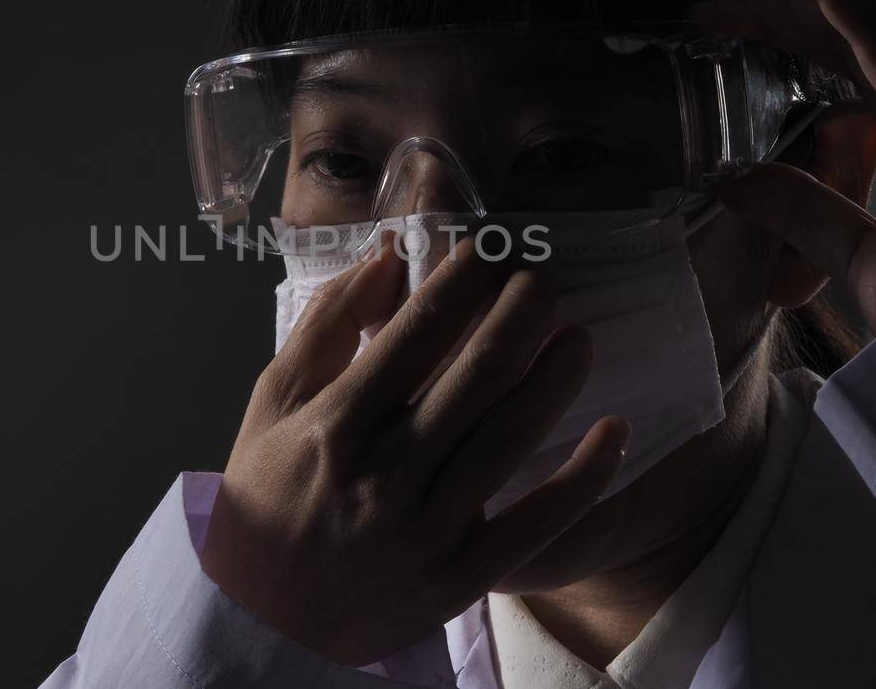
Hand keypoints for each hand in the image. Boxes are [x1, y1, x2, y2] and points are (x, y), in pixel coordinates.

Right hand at [199, 237, 629, 666]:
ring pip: (514, 434)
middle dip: (523, 312)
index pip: (419, 329)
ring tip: (577, 338)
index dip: (466, 278)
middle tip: (541, 284)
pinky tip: (613, 431)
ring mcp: (426, 530)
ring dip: (559, 375)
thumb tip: (387, 260)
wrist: (262, 624)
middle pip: (480, 372)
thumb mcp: (270, 406)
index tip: (489, 251)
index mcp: (335, 424)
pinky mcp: (461, 578)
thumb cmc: (266, 503)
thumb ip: (325, 328)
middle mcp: (384, 474)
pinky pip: (540, 520)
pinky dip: (585, 473)